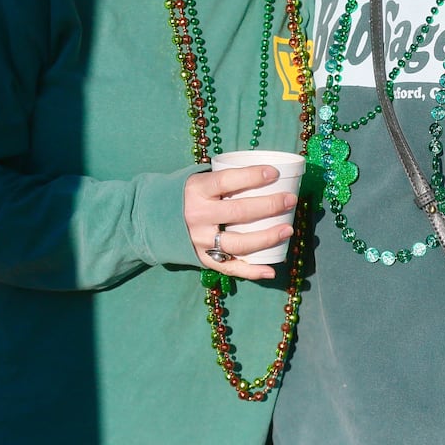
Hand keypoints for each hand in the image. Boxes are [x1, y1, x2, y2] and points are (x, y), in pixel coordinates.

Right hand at [183, 165, 296, 279]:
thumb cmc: (190, 195)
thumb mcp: (200, 180)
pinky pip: (230, 268)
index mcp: (197, 190)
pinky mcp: (202, 258)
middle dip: (269, 206)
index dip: (252, 176)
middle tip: (290, 200)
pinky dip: (252, 271)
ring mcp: (200, 240)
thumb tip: (269, 176)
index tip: (275, 173)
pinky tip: (271, 269)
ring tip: (288, 230)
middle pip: (238, 212)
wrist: (154, 218)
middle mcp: (198, 216)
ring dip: (266, 238)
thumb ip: (226, 180)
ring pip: (238, 243)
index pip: (227, 181)